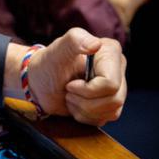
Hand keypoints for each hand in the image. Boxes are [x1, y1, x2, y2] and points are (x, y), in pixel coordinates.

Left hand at [5, 29, 125, 125]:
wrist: (39, 82)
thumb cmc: (48, 64)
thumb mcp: (58, 49)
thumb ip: (75, 39)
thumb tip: (95, 45)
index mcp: (111, 52)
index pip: (110, 84)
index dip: (88, 90)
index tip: (70, 83)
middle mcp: (118, 68)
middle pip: (113, 100)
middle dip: (84, 101)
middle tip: (68, 90)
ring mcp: (117, 87)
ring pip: (112, 111)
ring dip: (83, 109)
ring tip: (70, 96)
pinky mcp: (110, 103)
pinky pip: (105, 118)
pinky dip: (85, 116)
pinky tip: (75, 105)